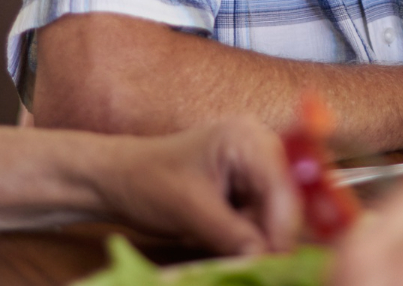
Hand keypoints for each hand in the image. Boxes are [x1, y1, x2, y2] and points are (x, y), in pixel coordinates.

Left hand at [86, 117, 300, 255]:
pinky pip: (260, 220)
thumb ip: (232, 235)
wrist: (118, 180)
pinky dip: (246, 237)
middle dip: (270, 234)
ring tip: (222, 246)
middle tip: (251, 262)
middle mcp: (259, 148)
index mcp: (247, 139)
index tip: (275, 263)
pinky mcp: (246, 188)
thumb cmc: (148, 183)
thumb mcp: (190, 210)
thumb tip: (266, 260)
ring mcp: (254, 168)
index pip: (283, 186)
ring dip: (256, 238)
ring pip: (274, 215)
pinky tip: (221, 240)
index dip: (283, 226)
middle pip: (284, 200)